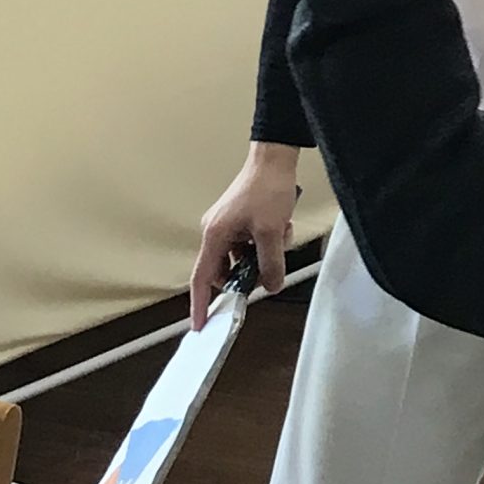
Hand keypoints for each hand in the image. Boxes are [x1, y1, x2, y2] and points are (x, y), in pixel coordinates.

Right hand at [191, 143, 300, 325]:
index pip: (202, 278)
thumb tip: (271, 285)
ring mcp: (228, 224)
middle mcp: (216, 230)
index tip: (200, 325)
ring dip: (264, 253)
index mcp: (215, 234)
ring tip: (281, 234)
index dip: (200, 304)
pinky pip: (252, 242)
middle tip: (269, 268)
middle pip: (226, 268)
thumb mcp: (272, 232)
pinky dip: (267, 241)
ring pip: (244, 256)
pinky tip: (283, 226)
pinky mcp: (241, 219)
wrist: (275, 158)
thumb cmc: (266, 187)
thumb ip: (271, 264)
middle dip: (249, 271)